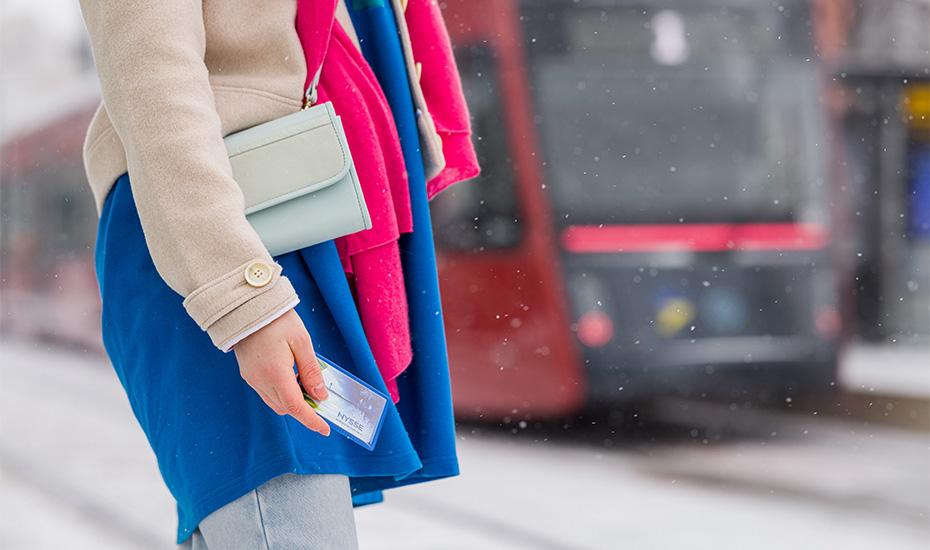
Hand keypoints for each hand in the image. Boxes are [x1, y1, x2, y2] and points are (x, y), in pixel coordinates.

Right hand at [233, 308, 330, 435]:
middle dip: (303, 409)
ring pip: (275, 402)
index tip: (325, 429)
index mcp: (274, 373)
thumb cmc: (276, 319)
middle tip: (321, 399)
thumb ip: (311, 371)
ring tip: (307, 385)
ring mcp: (251, 378)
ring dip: (292, 400)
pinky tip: (292, 378)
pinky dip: (282, 392)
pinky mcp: (248, 373)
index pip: (295, 407)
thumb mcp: (301, 342)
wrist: (246, 306)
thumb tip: (320, 395)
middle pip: (285, 408)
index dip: (311, 421)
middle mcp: (259, 380)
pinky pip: (267, 392)